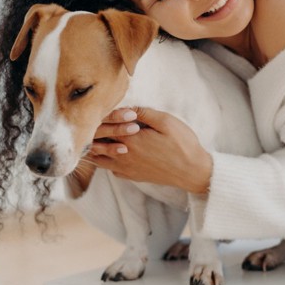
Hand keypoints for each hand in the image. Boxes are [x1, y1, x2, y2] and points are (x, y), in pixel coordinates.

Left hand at [90, 107, 212, 193]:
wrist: (192, 171)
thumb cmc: (182, 144)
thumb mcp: (166, 122)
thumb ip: (144, 113)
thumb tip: (127, 107)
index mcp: (130, 139)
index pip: (103, 126)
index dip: (100, 116)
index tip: (101, 107)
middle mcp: (123, 155)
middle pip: (95, 142)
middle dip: (92, 131)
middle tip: (93, 120)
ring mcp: (125, 168)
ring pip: (98, 158)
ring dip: (95, 146)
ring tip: (96, 136)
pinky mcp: (131, 176)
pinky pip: (109, 169)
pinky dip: (104, 160)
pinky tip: (109, 152)